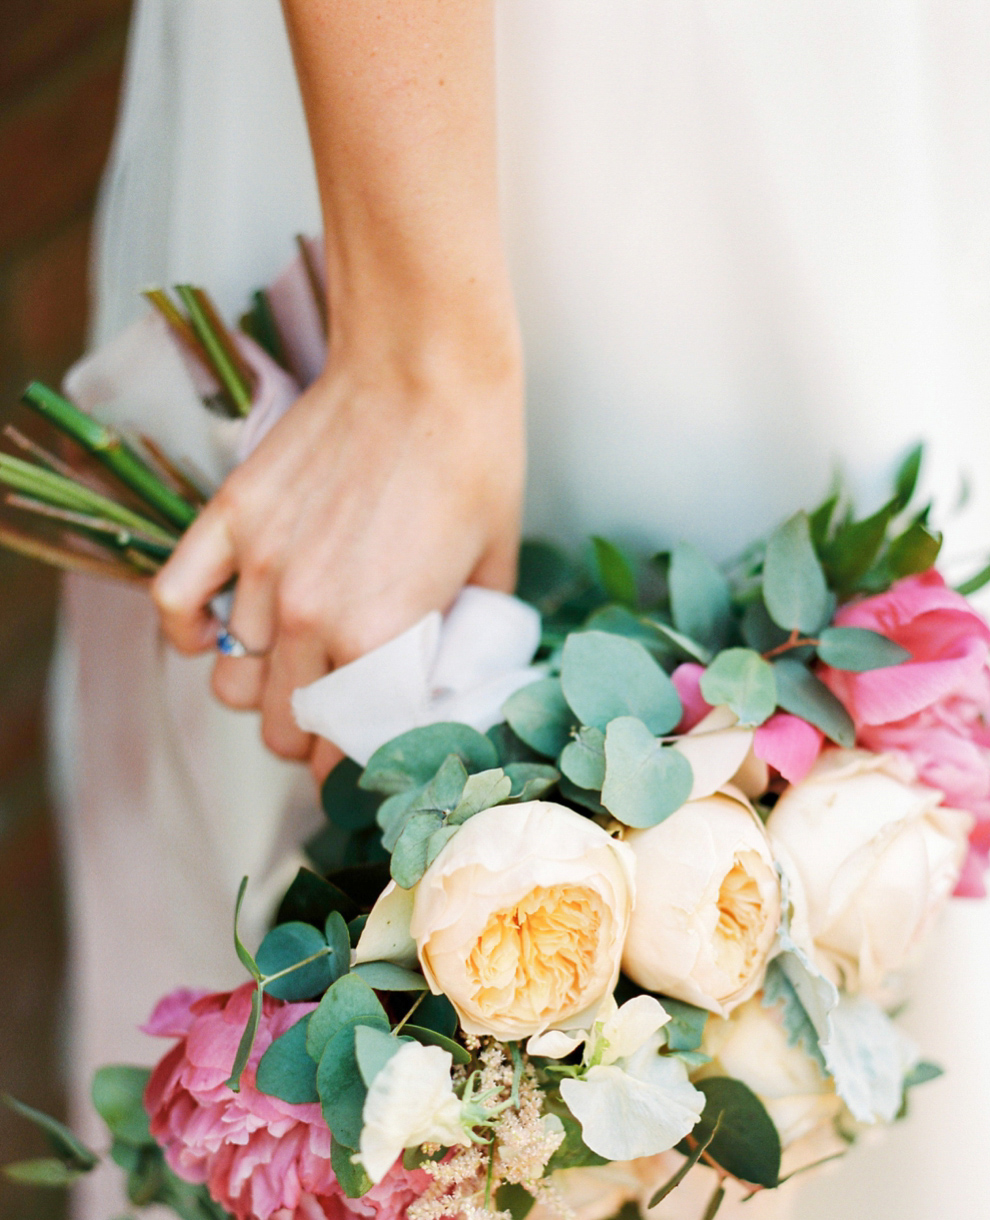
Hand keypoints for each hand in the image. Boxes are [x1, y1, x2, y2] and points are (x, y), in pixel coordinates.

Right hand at [150, 340, 523, 772]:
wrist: (426, 365)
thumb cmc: (475, 465)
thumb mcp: (491, 575)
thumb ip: (456, 642)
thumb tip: (441, 680)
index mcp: (379, 640)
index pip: (344, 744)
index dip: (351, 763)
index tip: (358, 758)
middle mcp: (311, 615)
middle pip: (277, 723)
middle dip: (303, 736)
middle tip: (326, 720)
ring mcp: (262, 566)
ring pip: (230, 676)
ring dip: (255, 686)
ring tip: (284, 672)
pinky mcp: (232, 518)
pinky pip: (176, 600)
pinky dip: (188, 630)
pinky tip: (214, 634)